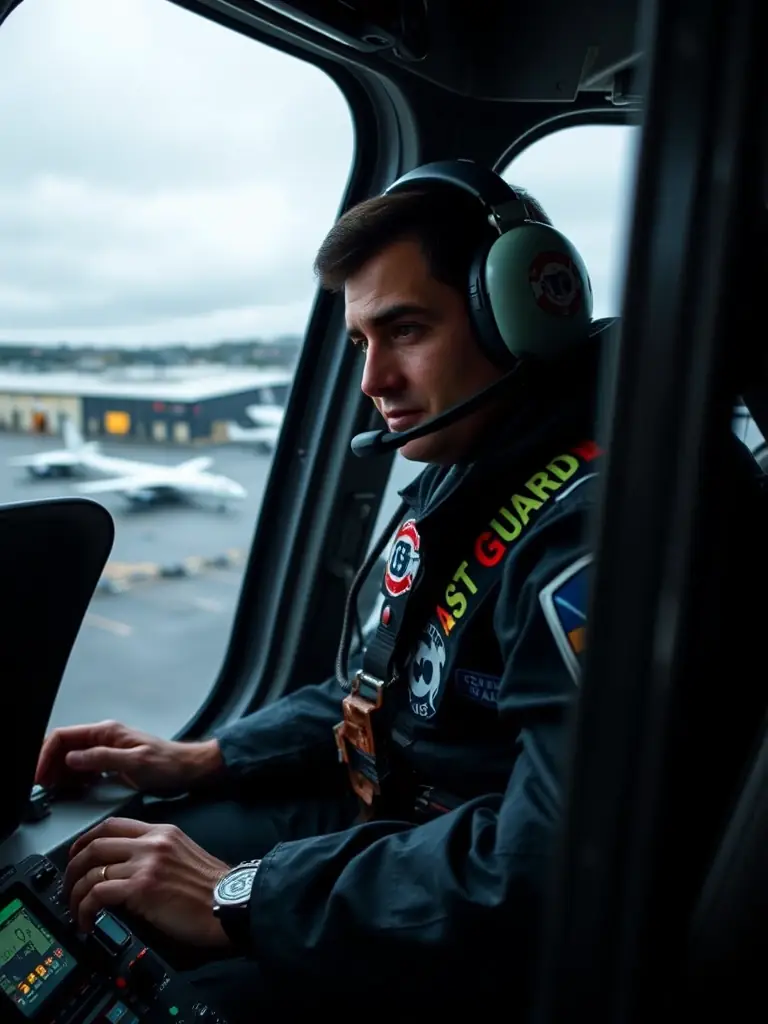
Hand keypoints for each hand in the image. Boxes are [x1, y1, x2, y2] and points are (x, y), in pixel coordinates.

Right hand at [35, 720, 222, 794]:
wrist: (188, 770)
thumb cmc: (167, 764)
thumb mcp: (135, 763)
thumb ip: (103, 759)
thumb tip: (72, 758)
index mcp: (106, 732)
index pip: (63, 736)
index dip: (45, 755)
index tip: (38, 776)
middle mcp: (103, 738)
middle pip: (63, 747)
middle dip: (49, 765)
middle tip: (45, 787)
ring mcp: (106, 750)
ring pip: (70, 758)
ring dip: (59, 773)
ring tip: (57, 791)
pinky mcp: (110, 763)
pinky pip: (83, 769)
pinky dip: (73, 779)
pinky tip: (75, 791)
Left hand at [64, 817, 232, 945]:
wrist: (232, 903)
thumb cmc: (215, 888)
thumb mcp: (186, 854)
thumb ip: (159, 853)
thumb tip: (129, 869)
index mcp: (163, 832)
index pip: (113, 825)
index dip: (87, 840)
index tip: (78, 856)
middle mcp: (152, 843)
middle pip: (95, 844)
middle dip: (73, 867)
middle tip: (68, 886)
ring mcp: (147, 864)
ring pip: (92, 870)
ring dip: (75, 893)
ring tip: (76, 910)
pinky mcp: (142, 888)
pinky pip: (97, 894)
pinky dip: (85, 909)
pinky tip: (87, 921)